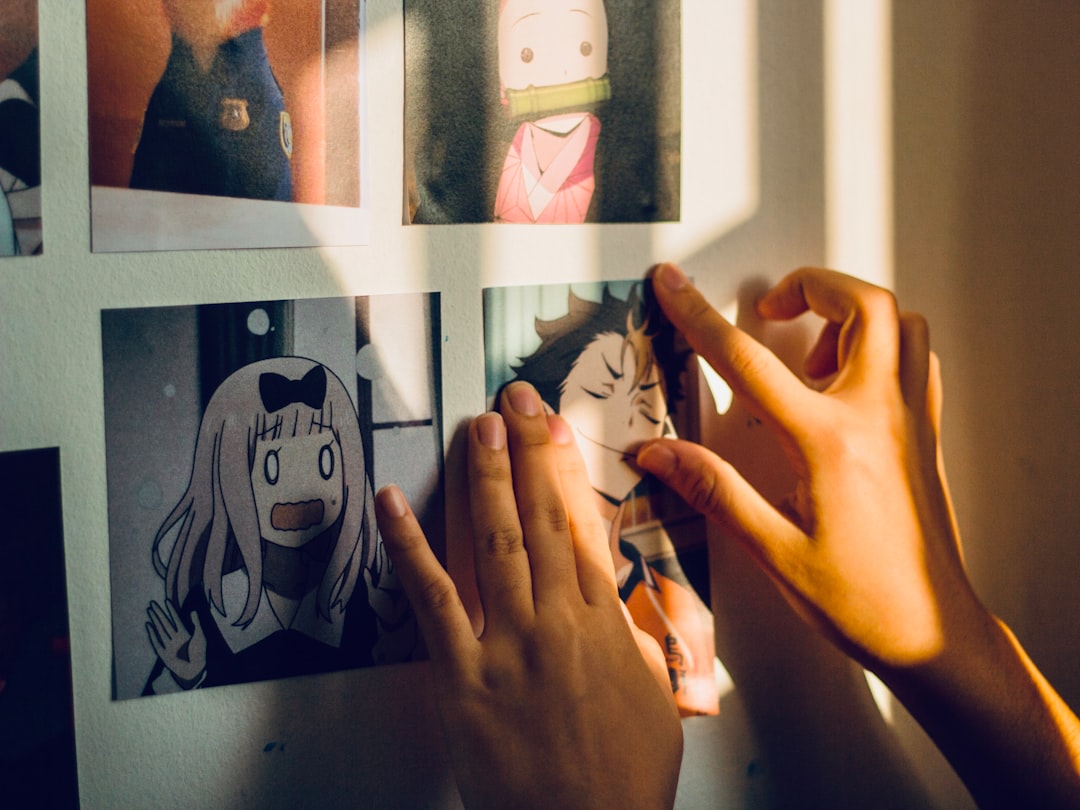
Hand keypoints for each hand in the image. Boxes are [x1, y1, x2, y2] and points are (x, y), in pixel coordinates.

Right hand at [146, 599, 205, 688]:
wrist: (195, 670)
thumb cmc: (199, 653)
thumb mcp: (200, 636)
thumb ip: (196, 624)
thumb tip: (193, 611)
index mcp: (184, 634)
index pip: (176, 619)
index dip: (171, 610)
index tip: (166, 601)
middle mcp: (175, 638)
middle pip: (165, 623)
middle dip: (159, 613)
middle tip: (152, 603)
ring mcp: (169, 645)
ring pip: (160, 630)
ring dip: (155, 620)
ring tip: (150, 611)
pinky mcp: (163, 654)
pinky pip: (156, 642)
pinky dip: (152, 634)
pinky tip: (148, 626)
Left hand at [376, 382, 682, 809]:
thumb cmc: (625, 778)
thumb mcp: (657, 700)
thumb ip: (636, 640)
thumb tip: (620, 601)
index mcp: (604, 624)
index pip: (581, 524)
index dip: (565, 467)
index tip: (554, 424)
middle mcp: (557, 622)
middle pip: (539, 517)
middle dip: (526, 450)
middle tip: (513, 400)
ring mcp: (508, 646)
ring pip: (493, 542)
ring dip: (484, 478)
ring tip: (476, 429)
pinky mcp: (463, 677)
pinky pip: (432, 601)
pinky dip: (410, 548)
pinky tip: (393, 505)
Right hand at [638, 263, 976, 671]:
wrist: (932, 631)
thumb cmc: (857, 599)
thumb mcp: (772, 553)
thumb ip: (714, 491)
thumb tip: (654, 451)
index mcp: (828, 442)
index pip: (749, 363)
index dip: (700, 317)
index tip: (673, 285)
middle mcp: (878, 415)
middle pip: (862, 306)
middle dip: (810, 286)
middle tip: (770, 308)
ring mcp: (911, 420)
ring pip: (901, 323)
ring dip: (851, 312)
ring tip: (809, 346)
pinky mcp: (926, 434)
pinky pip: (916, 359)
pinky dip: (883, 344)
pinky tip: (847, 379)